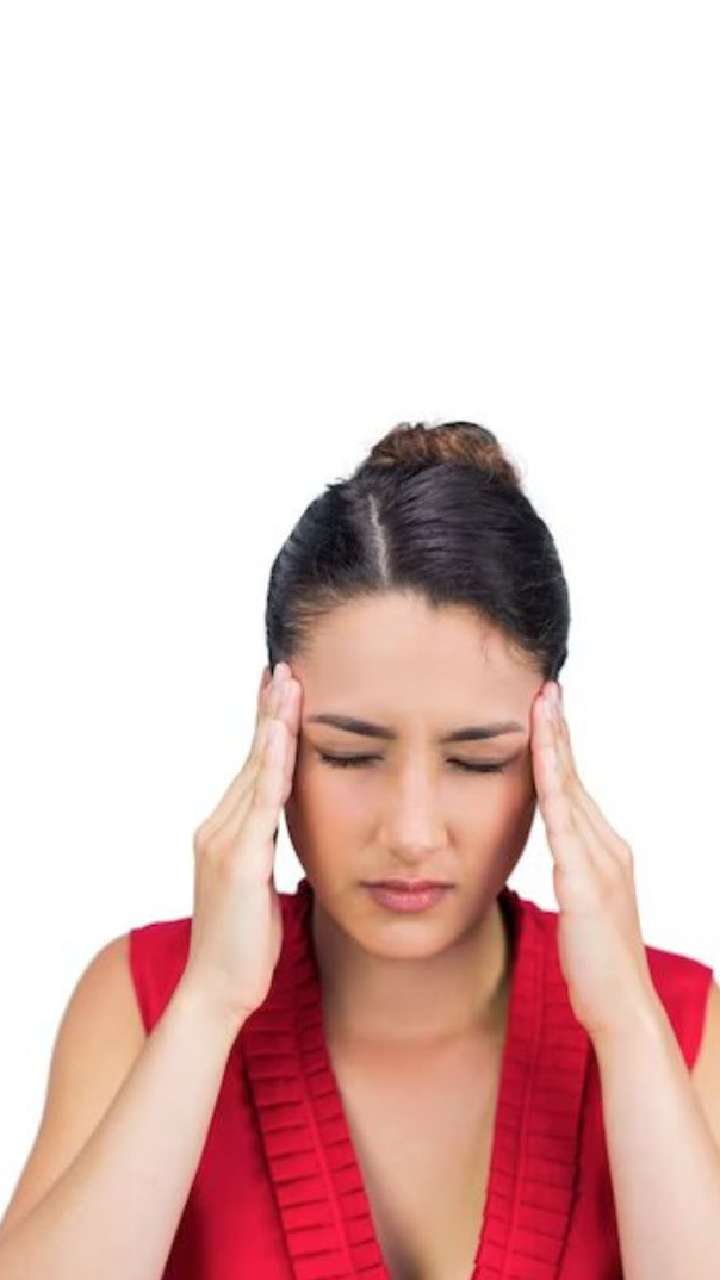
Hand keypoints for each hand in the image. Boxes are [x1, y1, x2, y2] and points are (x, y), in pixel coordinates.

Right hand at [183, 660, 300, 1030]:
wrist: (217, 991)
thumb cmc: (244, 948)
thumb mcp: (259, 889)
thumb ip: (266, 853)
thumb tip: (283, 832)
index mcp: (225, 834)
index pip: (250, 770)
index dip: (265, 729)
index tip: (279, 691)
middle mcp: (217, 829)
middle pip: (250, 759)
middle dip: (268, 711)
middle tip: (283, 667)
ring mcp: (224, 842)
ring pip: (254, 771)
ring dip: (273, 724)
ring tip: (287, 683)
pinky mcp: (238, 860)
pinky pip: (260, 802)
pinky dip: (272, 764)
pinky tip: (283, 734)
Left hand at [532, 682, 659, 1044]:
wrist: (623, 1008)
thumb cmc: (596, 966)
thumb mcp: (581, 908)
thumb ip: (571, 876)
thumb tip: (556, 856)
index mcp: (605, 852)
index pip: (575, 788)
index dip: (559, 749)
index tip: (544, 712)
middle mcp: (608, 848)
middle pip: (575, 777)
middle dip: (558, 731)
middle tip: (544, 688)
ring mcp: (599, 863)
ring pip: (570, 790)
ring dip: (554, 744)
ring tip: (542, 704)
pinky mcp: (585, 883)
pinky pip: (564, 823)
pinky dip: (551, 784)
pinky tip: (539, 758)